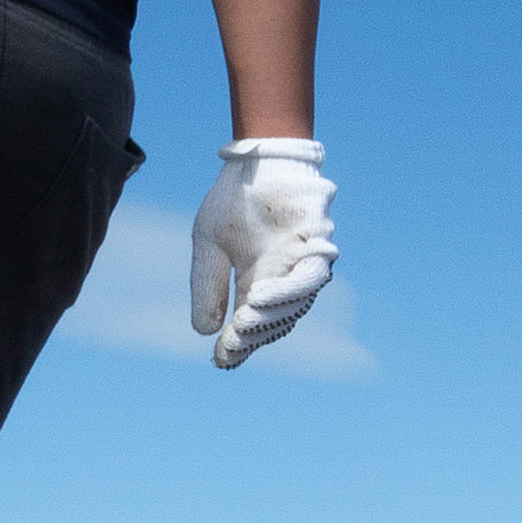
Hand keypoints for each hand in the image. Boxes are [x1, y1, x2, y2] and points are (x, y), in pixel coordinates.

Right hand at [190, 137, 336, 367]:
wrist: (257, 162)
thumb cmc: (233, 203)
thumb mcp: (208, 247)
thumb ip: (208, 287)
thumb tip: (205, 332)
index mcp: (257, 285)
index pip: (252, 325)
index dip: (239, 345)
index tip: (222, 359)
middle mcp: (284, 281)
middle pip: (275, 320)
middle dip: (253, 335)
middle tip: (232, 344)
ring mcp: (302, 265)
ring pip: (296, 303)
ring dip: (270, 316)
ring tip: (244, 323)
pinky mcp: (316, 245)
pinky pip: (311, 275)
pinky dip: (290, 290)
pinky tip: (260, 297)